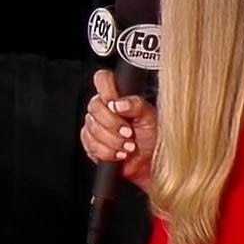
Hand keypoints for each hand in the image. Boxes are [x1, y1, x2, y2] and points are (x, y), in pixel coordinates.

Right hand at [80, 70, 157, 193]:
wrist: (151, 164)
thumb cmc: (154, 138)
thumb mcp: (151, 117)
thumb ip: (136, 105)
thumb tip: (119, 103)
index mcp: (118, 96)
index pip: (103, 79)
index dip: (106, 89)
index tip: (116, 103)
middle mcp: (105, 109)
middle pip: (94, 106)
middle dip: (113, 124)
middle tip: (128, 132)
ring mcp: (96, 126)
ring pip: (92, 128)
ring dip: (112, 141)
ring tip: (127, 146)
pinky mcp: (91, 143)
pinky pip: (90, 144)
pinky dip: (106, 152)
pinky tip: (118, 154)